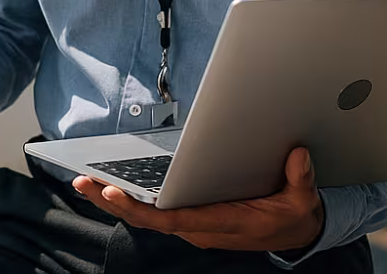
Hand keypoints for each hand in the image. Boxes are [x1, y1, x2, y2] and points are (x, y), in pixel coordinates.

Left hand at [72, 147, 324, 253]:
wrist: (294, 232)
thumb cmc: (292, 215)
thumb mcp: (302, 200)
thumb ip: (299, 179)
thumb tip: (296, 155)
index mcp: (223, 224)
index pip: (176, 220)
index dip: (144, 210)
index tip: (118, 195)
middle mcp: (201, 228)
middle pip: (149, 219)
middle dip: (115, 202)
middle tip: (84, 182)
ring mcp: (194, 225)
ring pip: (148, 216)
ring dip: (116, 200)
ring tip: (86, 181)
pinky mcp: (192, 217)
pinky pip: (156, 211)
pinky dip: (131, 199)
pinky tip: (111, 184)